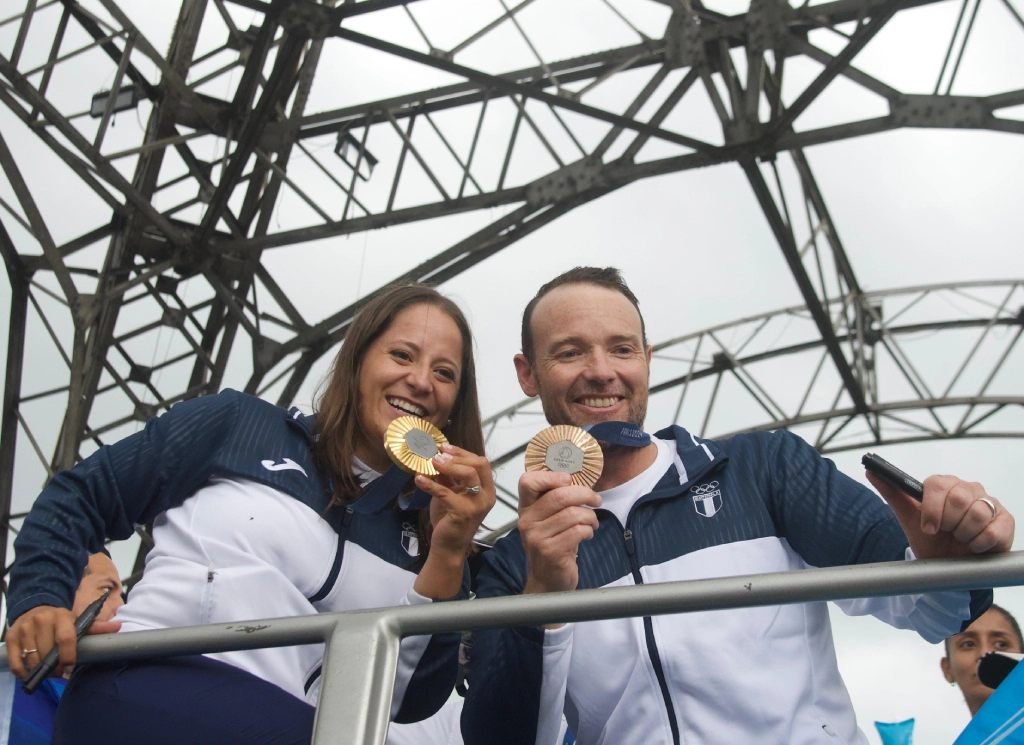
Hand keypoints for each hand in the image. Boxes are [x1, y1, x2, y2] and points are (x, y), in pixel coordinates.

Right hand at [5, 605, 120, 678]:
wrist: (35, 607)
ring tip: (47, 672)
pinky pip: (16, 661)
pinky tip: (30, 672)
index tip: (70, 666)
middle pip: (48, 653)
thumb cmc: (60, 620)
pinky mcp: (11, 637)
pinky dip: (23, 672)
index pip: (66, 639)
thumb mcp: (77, 621)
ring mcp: (24, 628)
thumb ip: (96, 627)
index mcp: (61, 616)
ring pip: (32, 659)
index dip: (68, 656)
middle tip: (59, 672)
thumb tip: (118, 627)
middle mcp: (41, 620)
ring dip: (40, 671)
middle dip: (54, 668)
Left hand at [412, 443, 495, 598]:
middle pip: (479, 464)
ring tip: (431, 462)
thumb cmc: (450, 519)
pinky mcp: (463, 513)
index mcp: (486, 489)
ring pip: (469, 474)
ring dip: (449, 465)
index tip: (444, 447)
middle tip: (438, 454)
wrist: (448, 546)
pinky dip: (431, 484)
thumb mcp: (451, 493)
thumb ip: (448, 477)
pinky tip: (418, 480)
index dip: (462, 453)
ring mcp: (477, 505)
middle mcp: (487, 496)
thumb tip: (437, 456)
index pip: (481, 462)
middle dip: (458, 456)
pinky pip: (446, 493)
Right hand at [518, 470, 601, 597]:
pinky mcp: (551, 552)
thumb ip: (554, 502)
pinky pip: (578, 531)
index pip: (528, 482)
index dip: (550, 476)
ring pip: (573, 514)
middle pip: (559, 495)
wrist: (547, 581)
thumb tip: (578, 482)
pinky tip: (587, 535)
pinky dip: (589, 531)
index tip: (569, 480)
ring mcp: (537, 538)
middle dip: (585, 494)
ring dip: (590, 517)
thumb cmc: (552, 546)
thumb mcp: (547, 522)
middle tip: (596, 500)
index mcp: (526, 509)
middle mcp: (527, 522)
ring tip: (592, 522)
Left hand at [867, 472, 1013, 558]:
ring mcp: (989, 503)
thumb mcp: (908, 517)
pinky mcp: (1006, 521)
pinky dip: (980, 544)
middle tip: (945, 533)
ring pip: (978, 514)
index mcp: (945, 484)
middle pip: (958, 498)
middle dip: (948, 523)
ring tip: (959, 539)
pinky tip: (974, 546)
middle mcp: (968, 489)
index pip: (938, 484)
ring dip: (964, 534)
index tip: (928, 527)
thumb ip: (892, 493)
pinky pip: (994, 531)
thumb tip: (870, 471)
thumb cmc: (930, 538)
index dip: (932, 509)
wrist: (949, 564)